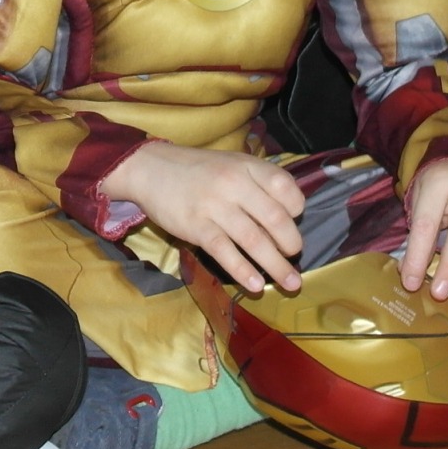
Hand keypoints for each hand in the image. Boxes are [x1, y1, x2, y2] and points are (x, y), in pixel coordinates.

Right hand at [112, 141, 304, 293]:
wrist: (150, 168)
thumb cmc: (198, 170)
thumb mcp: (232, 163)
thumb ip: (258, 182)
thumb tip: (287, 217)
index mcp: (247, 166)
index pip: (285, 188)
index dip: (297, 208)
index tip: (295, 221)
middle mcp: (234, 184)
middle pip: (275, 219)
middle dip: (291, 243)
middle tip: (294, 256)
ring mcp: (214, 206)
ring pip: (254, 240)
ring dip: (276, 266)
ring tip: (291, 283)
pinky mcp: (196, 227)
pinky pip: (225, 252)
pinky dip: (243, 271)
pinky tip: (255, 285)